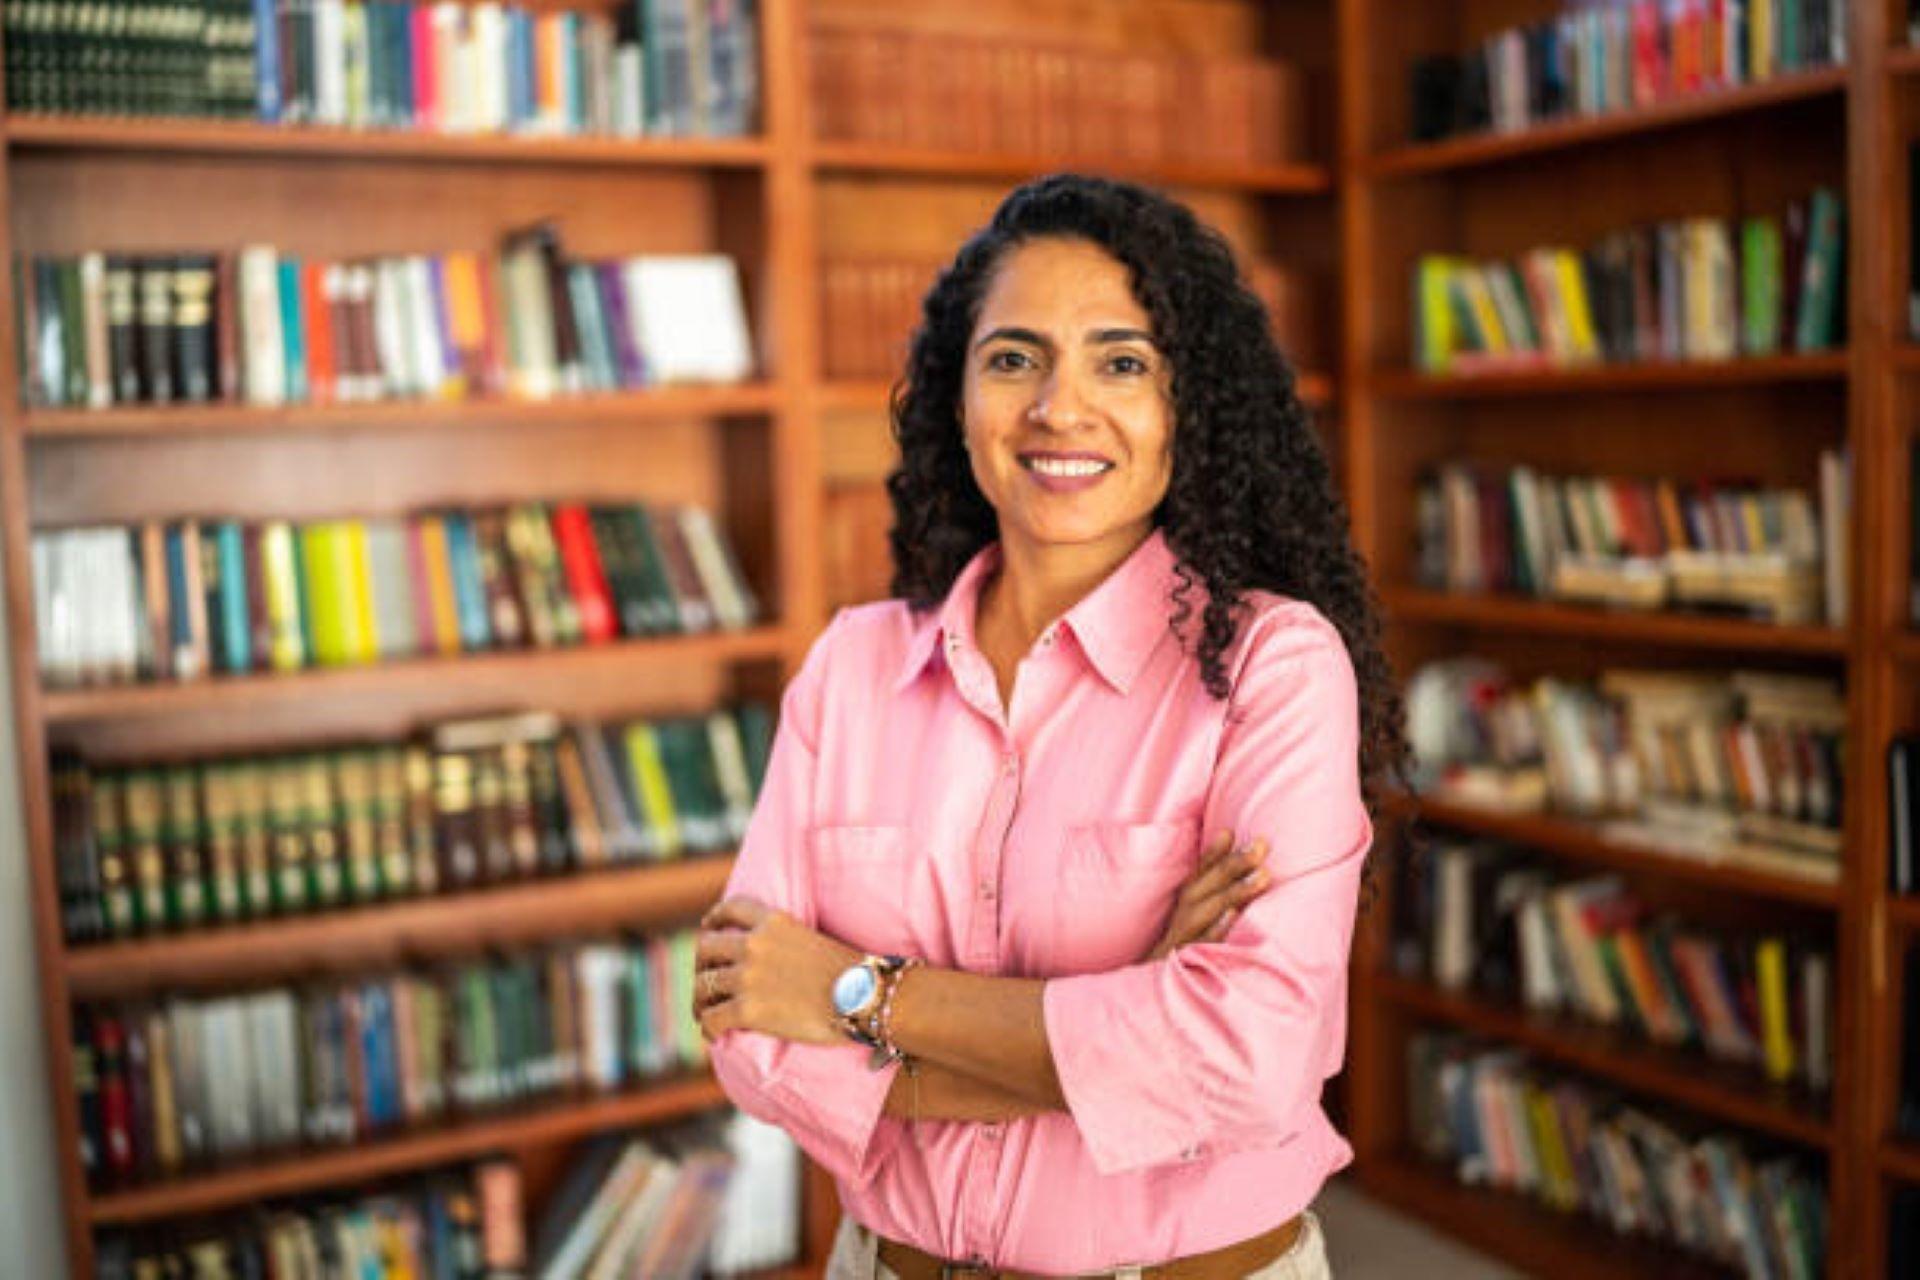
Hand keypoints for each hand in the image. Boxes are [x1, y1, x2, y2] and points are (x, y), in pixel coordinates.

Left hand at [693, 896, 862, 1046]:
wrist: (864, 997)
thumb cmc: (852, 974)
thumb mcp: (815, 939)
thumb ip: (788, 941)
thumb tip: (780, 960)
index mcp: (774, 921)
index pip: (731, 909)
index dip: (714, 920)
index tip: (709, 929)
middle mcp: (755, 944)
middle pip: (706, 948)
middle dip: (701, 966)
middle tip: (705, 983)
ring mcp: (748, 977)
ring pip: (703, 986)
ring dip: (700, 1001)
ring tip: (704, 1013)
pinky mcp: (748, 1009)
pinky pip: (711, 1018)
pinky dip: (709, 1028)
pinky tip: (714, 1035)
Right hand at [1145, 831, 1269, 960]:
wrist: (1154, 978)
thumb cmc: (1183, 937)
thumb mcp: (1193, 906)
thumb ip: (1212, 877)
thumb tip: (1229, 836)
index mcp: (1186, 895)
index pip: (1201, 868)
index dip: (1216, 850)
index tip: (1232, 832)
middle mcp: (1184, 909)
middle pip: (1210, 882)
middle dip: (1236, 863)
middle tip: (1262, 846)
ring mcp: (1185, 932)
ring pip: (1210, 907)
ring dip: (1235, 890)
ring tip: (1263, 876)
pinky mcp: (1187, 956)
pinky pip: (1204, 941)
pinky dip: (1217, 928)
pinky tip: (1233, 914)